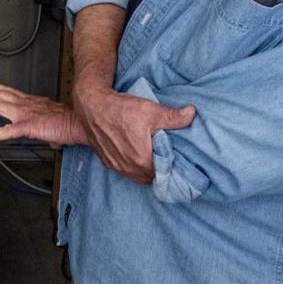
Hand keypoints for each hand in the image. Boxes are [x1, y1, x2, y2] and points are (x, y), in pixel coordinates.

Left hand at [0, 80, 87, 148]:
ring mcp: (26, 114)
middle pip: (0, 96)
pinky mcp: (29, 126)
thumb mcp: (55, 125)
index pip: (10, 92)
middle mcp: (27, 105)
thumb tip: (53, 139)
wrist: (81, 124)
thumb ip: (50, 130)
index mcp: (32, 104)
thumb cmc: (72, 123)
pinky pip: (8, 131)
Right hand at [72, 78, 195, 183]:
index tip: (178, 157)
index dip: (173, 166)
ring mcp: (116, 166)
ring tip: (152, 155)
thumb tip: (191, 114)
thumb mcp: (151, 110)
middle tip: (166, 154)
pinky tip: (136, 154)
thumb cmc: (120, 109)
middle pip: (152, 176)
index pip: (165, 173)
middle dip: (160, 168)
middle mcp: (129, 168)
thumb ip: (174, 117)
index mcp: (142, 159)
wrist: (91, 106)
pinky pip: (125, 171)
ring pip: (138, 176)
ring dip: (146, 169)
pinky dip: (133, 167)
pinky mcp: (107, 162)